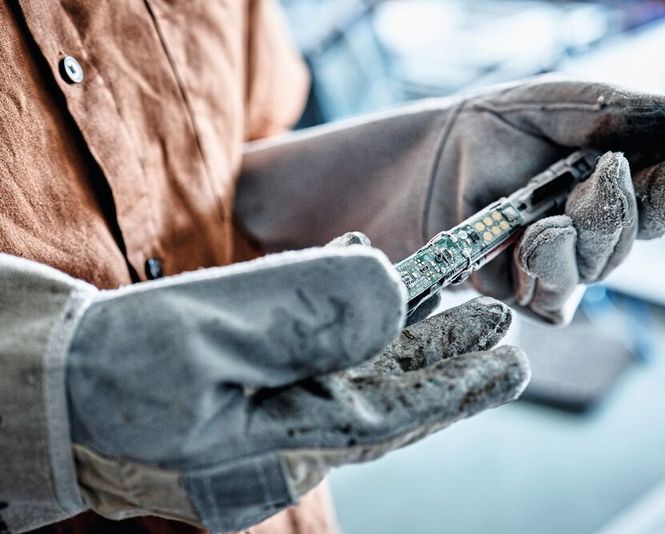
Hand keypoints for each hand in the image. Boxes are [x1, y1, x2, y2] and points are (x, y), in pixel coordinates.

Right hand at [67, 236, 528, 530]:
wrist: (57, 381)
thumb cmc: (116, 368)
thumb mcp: (205, 336)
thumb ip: (298, 315)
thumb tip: (389, 294)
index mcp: (284, 443)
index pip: (389, 417)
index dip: (453, 389)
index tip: (508, 361)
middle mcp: (291, 438)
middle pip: (387, 398)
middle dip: (448, 362)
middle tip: (504, 327)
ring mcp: (275, 416)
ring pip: (360, 377)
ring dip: (413, 343)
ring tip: (466, 310)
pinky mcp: (258, 390)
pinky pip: (323, 362)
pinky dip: (357, 331)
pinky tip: (383, 297)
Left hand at [423, 80, 664, 322]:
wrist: (430, 162)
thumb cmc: (494, 131)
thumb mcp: (554, 108)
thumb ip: (610, 112)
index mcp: (628, 172)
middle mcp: (609, 220)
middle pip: (656, 222)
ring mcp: (573, 259)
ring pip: (606, 260)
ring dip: (601, 227)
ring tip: (575, 203)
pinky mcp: (530, 291)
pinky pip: (555, 295)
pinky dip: (549, 266)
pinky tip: (538, 238)